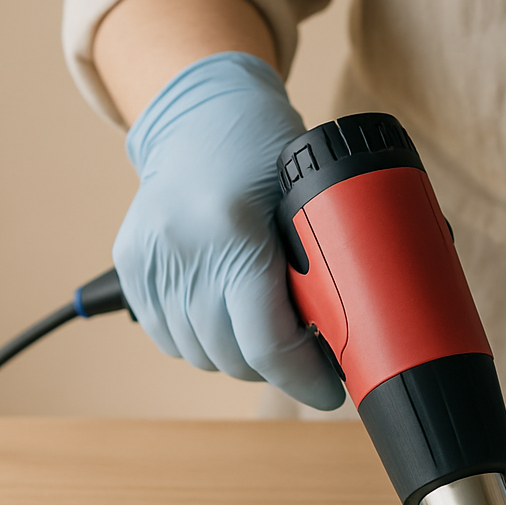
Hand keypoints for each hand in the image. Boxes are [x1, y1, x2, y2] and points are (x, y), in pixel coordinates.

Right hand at [113, 51, 345, 409]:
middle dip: (278, 368)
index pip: (267, 342)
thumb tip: (372, 325)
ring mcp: (151, 260)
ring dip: (240, 357)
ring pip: (202, 355)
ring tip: (266, 329)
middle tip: (306, 356)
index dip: (305, 379)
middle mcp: (184, 248)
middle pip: (234, 357)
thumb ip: (333, 257)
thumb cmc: (267, 151)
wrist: (199, 114)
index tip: (330, 391)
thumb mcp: (311, 197)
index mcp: (236, 230)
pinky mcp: (132, 267)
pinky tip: (227, 317)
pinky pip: (170, 339)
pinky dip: (203, 342)